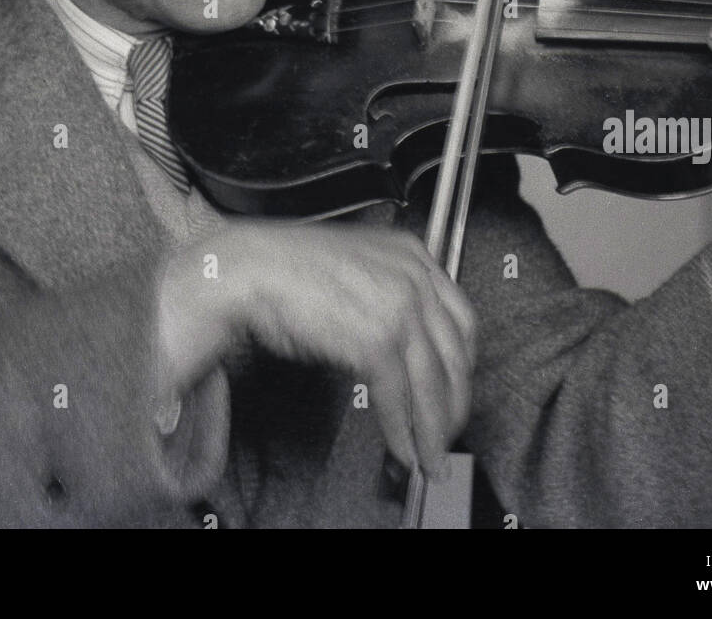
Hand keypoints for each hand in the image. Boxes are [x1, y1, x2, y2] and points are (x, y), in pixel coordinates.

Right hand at [158, 221, 475, 475]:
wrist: (250, 269)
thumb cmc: (288, 271)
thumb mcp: (356, 270)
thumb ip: (387, 297)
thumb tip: (405, 349)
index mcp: (412, 254)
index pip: (460, 318)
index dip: (461, 364)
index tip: (455, 389)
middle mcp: (414, 276)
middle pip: (456, 354)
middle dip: (455, 403)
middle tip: (447, 432)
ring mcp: (399, 305)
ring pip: (433, 382)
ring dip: (433, 430)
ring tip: (429, 456)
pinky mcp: (376, 338)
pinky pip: (400, 397)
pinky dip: (403, 431)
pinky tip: (402, 448)